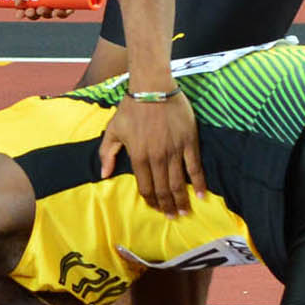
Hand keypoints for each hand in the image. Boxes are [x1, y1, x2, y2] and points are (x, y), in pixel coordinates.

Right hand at [7, 0, 86, 19]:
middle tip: (33, 12)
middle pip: (39, 8)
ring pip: (53, 9)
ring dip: (48, 15)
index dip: (23, 11)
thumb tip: (17, 4)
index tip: (19, 16)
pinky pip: (69, 5)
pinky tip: (59, 12)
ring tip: (44, 10)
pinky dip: (65, 13)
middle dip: (34, 14)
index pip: (27, 2)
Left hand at [100, 90, 206, 216]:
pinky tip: (201, 195)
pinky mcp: (188, 142)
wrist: (152, 87)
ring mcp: (174, 151)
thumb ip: (106, 154)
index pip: (145, 187)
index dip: (151, 201)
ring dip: (181, 200)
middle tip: (173, 216)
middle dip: (167, 206)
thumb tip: (103, 175)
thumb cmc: (131, 108)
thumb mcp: (112, 130)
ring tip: (185, 212)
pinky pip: (194, 167)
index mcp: (138, 157)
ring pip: (177, 183)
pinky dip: (198, 183)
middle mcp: (156, 158)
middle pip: (162, 189)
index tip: (156, 209)